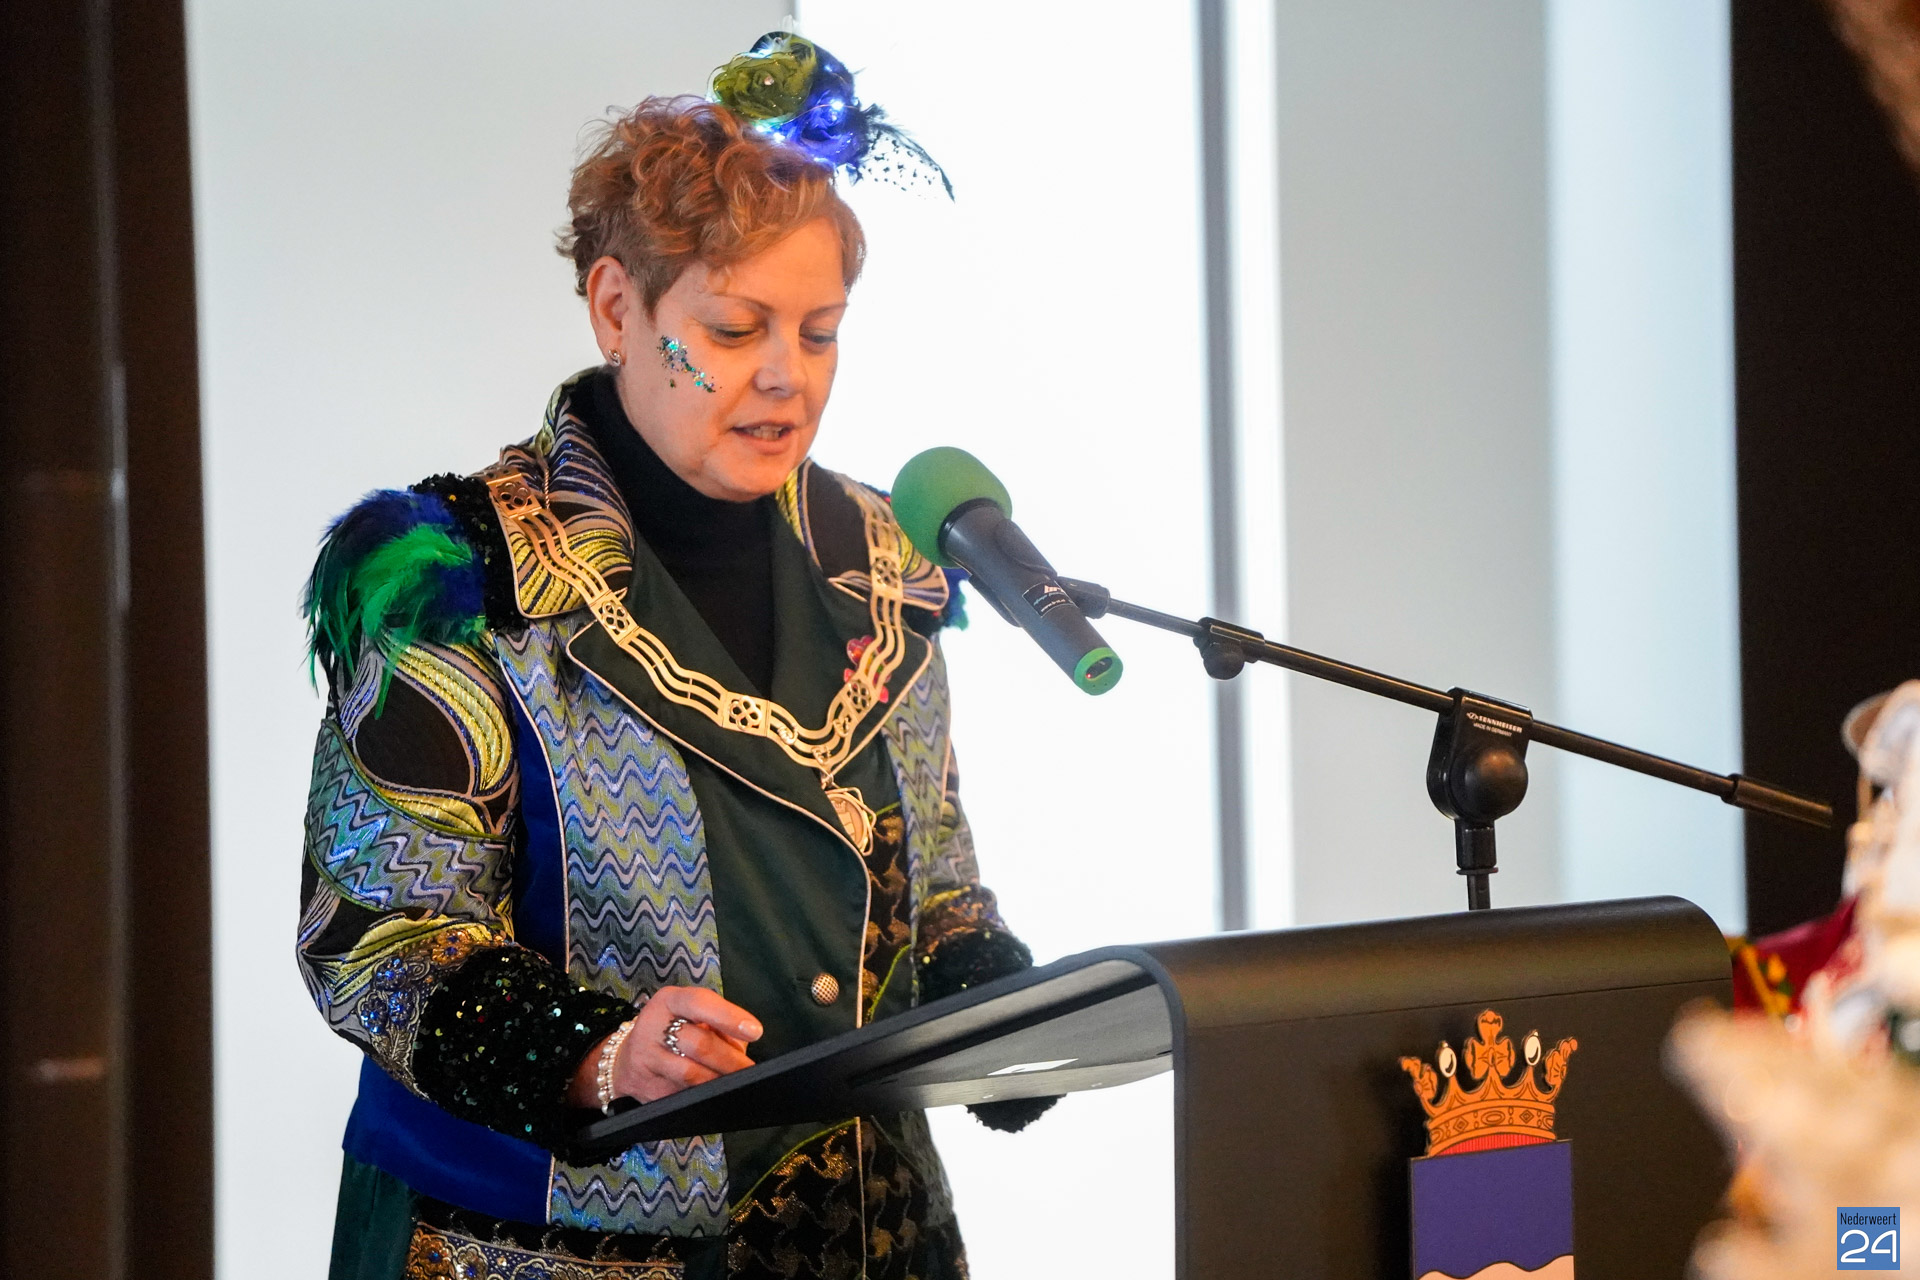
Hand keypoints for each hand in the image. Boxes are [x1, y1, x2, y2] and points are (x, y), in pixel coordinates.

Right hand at [570, 986, 761, 1107]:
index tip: (754, 1031)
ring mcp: (646, 1058)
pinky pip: (681, 1094)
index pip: (700, 1003)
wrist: (624, 1060)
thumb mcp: (689, 1014)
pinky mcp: (645, 1087)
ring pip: (690, 1074)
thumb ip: (718, 1022)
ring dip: (718, 1080)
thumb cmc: (670, 1031)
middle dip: (730, 1059)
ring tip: (735, 1082)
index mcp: (669, 1000)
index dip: (728, 1017)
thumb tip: (743, 1042)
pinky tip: (712, 1093)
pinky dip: (702, 1095)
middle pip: (699, 1043)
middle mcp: (653, 1025)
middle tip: (749, 1068)